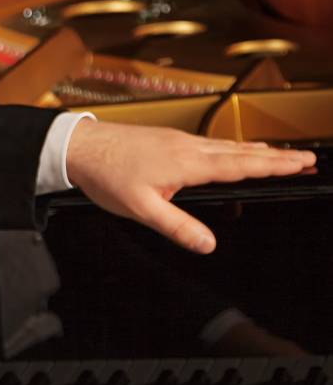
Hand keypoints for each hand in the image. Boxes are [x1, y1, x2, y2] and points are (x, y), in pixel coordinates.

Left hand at [64, 119, 315, 253]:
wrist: (79, 146)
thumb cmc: (106, 174)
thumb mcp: (141, 209)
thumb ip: (177, 227)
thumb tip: (209, 244)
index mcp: (188, 163)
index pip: (241, 165)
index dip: (274, 165)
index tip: (302, 163)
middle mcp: (188, 147)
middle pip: (242, 152)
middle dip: (276, 156)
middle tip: (306, 158)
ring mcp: (179, 141)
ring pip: (227, 146)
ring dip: (256, 150)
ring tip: (280, 154)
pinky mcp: (168, 140)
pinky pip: (210, 143)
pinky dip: (232, 147)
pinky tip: (232, 151)